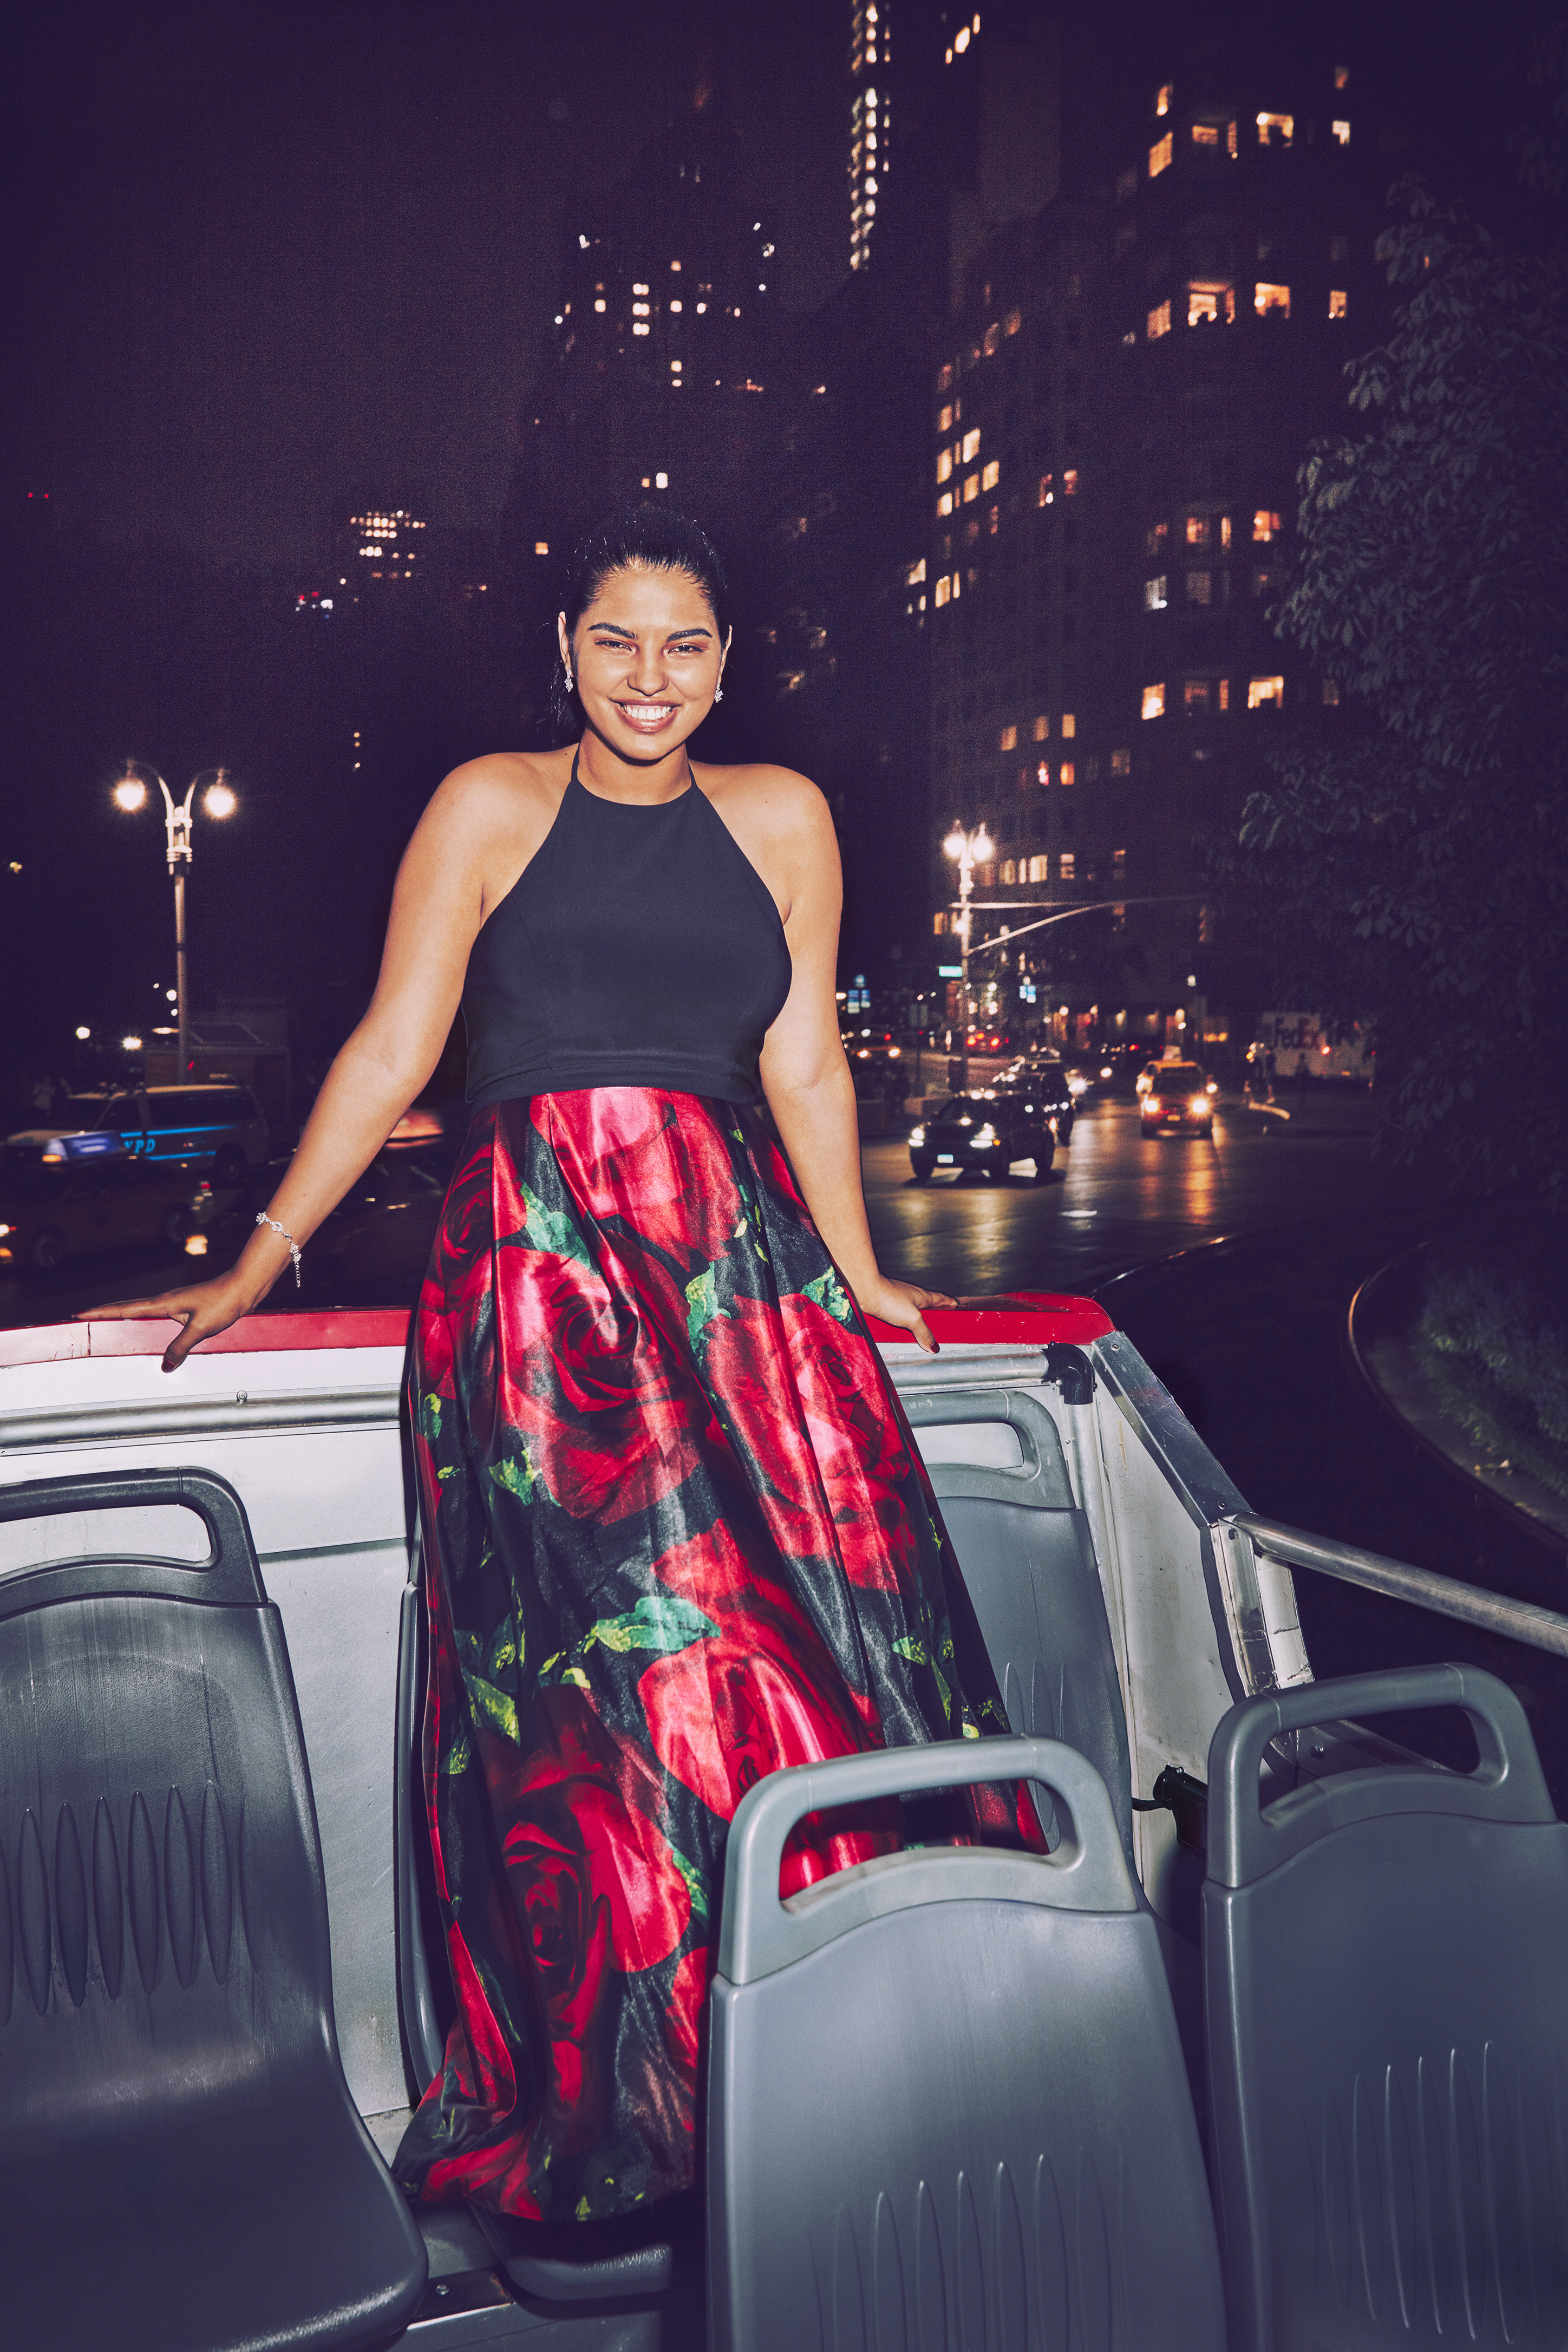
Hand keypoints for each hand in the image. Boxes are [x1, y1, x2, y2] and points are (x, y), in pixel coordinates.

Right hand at [74, 1273, 259, 1373]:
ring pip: (141, 1309)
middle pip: (127, 1306)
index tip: (80, 1314)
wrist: (244, 1286)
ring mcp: (175, 1302)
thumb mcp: (201, 1328)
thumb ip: (181, 1347)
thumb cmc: (225, 1301)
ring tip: (106, 1320)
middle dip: (105, 1312)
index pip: (125, 1308)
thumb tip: (165, 1365)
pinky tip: (145, 1324)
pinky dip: (142, 1317)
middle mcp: (166, 1300)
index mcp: (164, 1303)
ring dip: (122, 1314)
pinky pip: (156, 1313)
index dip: (102, 1312)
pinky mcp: (185, 1306)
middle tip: (84, 1316)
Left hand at [851, 1273, 955, 1355]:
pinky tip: (896, 1334)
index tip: (956, 1306)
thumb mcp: (912, 1319)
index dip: (950, 1303)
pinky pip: (896, 1318)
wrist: (863, 1291)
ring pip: (910, 1314)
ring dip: (914, 1325)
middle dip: (932, 1318)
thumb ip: (924, 1333)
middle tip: (938, 1330)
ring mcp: (897, 1301)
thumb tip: (933, 1346)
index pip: (941, 1299)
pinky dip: (899, 1327)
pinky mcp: (885, 1306)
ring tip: (916, 1338)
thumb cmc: (887, 1296)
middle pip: (927, 1308)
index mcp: (923, 1296)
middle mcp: (911, 1297)